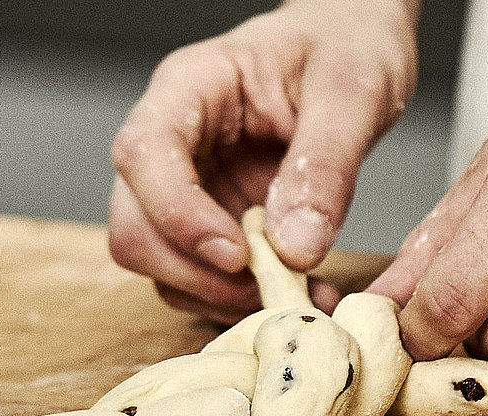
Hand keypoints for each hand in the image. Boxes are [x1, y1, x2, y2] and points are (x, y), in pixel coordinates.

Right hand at [108, 0, 417, 323]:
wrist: (355, 44)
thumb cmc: (346, 45)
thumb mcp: (354, 93)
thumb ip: (324, 166)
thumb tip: (294, 249)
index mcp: (190, 89)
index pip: (143, 155)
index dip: (177, 215)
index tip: (237, 254)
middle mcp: (172, 143)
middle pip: (133, 225)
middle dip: (192, 272)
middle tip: (270, 288)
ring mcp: (185, 188)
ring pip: (158, 263)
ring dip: (217, 295)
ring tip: (296, 295)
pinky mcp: (210, 222)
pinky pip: (199, 278)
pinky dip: (240, 300)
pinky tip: (299, 291)